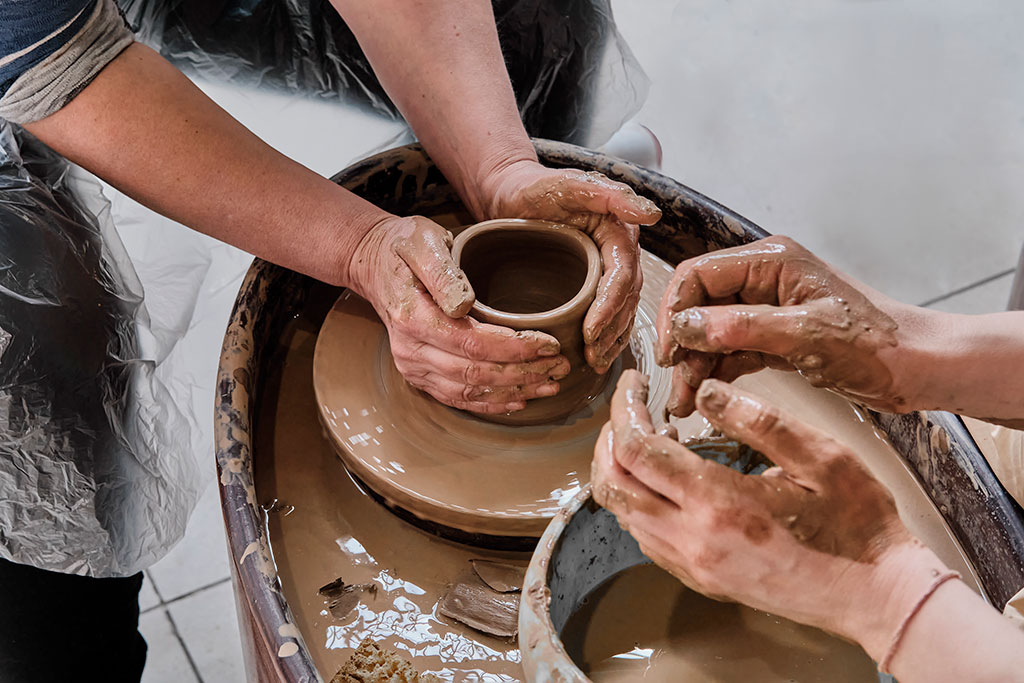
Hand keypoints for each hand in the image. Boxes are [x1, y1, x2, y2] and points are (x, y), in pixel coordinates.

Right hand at [348, 215, 569, 413]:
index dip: (514, 348)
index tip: (549, 343)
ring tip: (551, 384)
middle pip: (475, 372)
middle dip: (523, 373)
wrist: (375, 265)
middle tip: (561, 366)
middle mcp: (410, 350)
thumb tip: (463, 304)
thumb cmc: (405, 247)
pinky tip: (520, 400)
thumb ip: (442, 271)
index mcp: (413, 317)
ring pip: (469, 390)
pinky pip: (457, 398)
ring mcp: (413, 367)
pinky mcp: (419, 375)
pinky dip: (491, 403)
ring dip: (514, 392)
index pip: (472, 343)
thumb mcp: (422, 242)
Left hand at [482, 161, 661, 372]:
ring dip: (612, 339)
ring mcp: (608, 269)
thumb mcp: (570, 185)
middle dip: (612, 331)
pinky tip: (596, 355)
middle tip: (594, 355)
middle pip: (627, 299)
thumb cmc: (536, 188)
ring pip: (622, 311)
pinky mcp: (593, 283)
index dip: (610, 308)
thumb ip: (611, 195)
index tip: (591, 331)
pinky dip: (606, 336)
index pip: (624, 277)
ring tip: (596, 362)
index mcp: (620, 232)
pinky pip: (609, 313)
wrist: (511, 194)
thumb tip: (652, 213)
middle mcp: (620, 252)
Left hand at [592, 370, 952, 657]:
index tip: (632, 384)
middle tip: (629, 409)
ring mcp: (695, 566)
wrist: (878, 596)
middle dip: (609, 440)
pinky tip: (666, 481)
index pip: (637, 450)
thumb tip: (704, 393)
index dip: (624, 410)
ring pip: (624, 515)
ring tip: (648, 437)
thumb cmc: (857, 525)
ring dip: (621, 472)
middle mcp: (694, 540)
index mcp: (719, 503)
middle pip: (613, 485)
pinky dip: (639, 503)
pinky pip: (647, 539)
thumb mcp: (819, 456)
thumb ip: (756, 420)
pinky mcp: (703, 580)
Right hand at [655, 235, 917, 416]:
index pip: (698, 276)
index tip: (669, 351)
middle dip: (682, 345)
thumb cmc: (878, 345)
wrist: (919, 368)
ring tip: (683, 402)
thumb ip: (741, 328)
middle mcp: (765, 279)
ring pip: (711, 333)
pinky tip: (702, 396)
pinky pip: (731, 351)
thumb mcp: (805, 335)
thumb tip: (684, 327)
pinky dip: (714, 372)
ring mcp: (769, 309)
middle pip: (700, 305)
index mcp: (772, 261)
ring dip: (695, 364)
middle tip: (675, 382)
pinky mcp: (776, 337)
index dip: (675, 312)